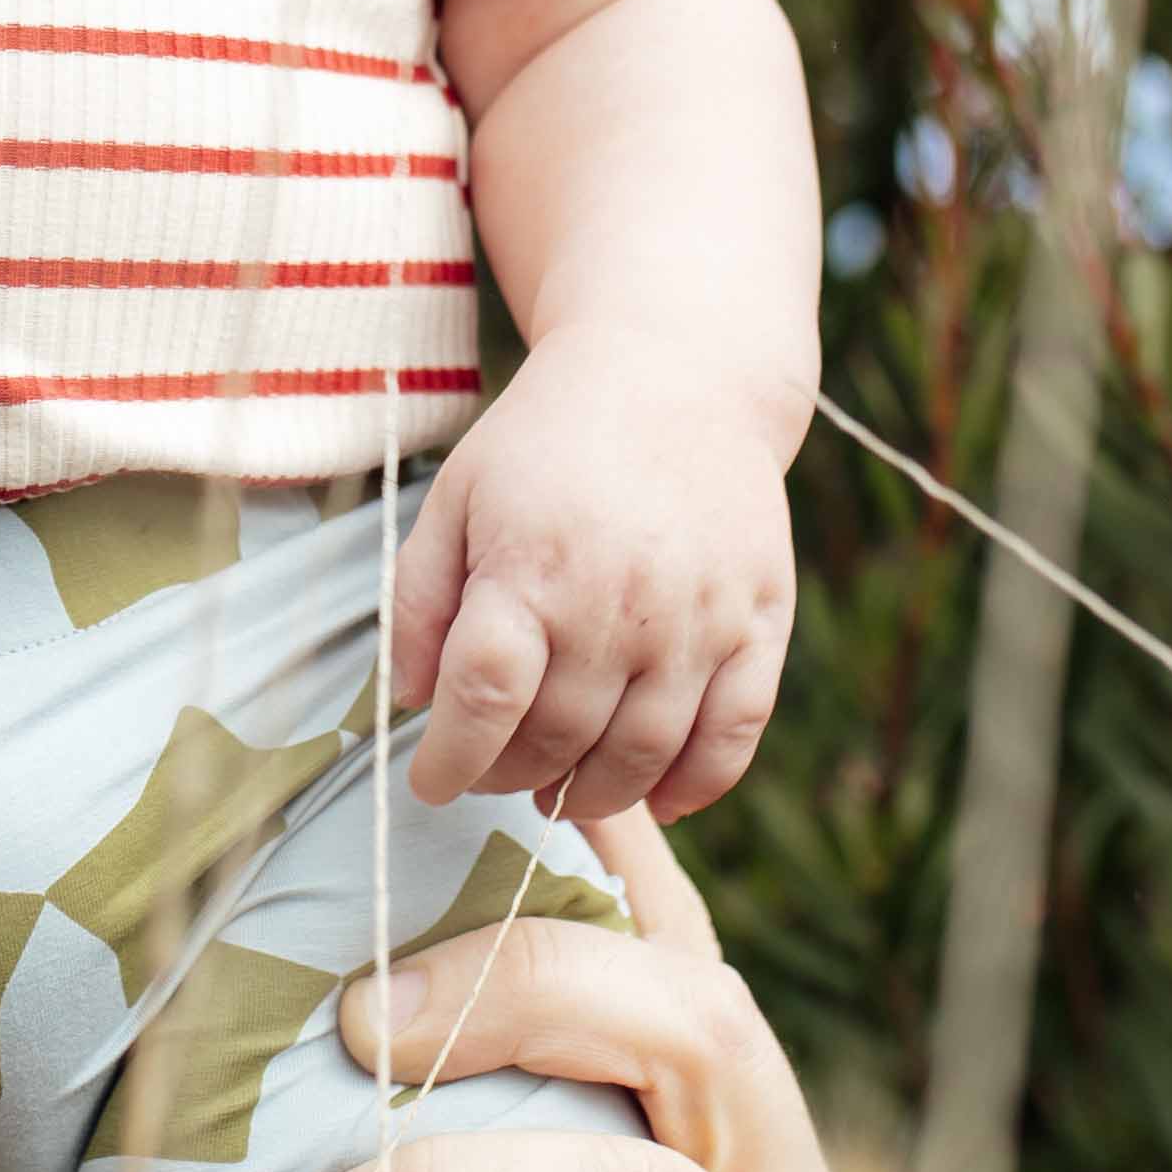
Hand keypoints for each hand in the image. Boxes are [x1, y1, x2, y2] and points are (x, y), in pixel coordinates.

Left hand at [390, 328, 795, 818]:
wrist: (677, 374)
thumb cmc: (547, 441)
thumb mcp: (457, 495)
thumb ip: (419, 600)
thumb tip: (410, 702)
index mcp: (530, 568)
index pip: (482, 699)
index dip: (449, 759)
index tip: (430, 781)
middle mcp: (617, 603)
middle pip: (556, 739)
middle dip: (510, 777)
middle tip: (493, 773)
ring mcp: (698, 619)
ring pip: (640, 756)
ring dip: (590, 796)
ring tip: (559, 788)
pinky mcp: (761, 621)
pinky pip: (734, 736)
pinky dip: (695, 785)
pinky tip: (656, 797)